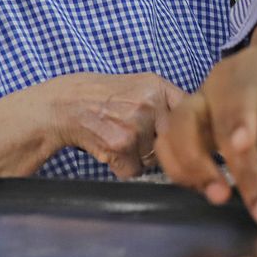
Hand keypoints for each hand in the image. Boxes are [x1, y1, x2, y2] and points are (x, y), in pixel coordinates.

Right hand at [0, 72, 183, 178]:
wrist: (59, 105)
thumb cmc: (98, 97)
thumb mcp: (137, 86)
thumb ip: (166, 103)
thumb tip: (197, 131)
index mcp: (157, 85)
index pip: (190, 116)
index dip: (187, 133)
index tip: (184, 141)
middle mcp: (149, 102)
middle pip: (172, 143)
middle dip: (156, 147)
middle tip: (132, 136)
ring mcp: (135, 123)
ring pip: (152, 160)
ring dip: (136, 158)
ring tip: (115, 138)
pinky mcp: (119, 144)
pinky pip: (133, 171)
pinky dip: (120, 168)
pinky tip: (106, 149)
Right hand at [156, 45, 256, 224]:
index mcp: (252, 68)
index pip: (239, 94)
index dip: (237, 122)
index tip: (243, 149)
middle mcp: (215, 82)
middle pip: (199, 118)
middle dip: (212, 161)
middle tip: (232, 197)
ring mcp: (197, 102)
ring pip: (173, 132)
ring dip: (189, 168)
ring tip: (220, 197)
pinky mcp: (188, 125)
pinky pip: (169, 146)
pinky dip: (181, 171)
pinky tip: (208, 190)